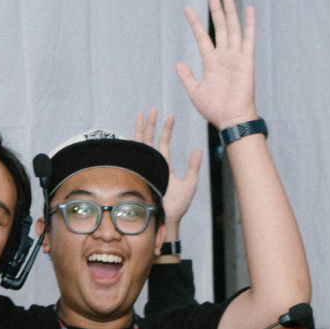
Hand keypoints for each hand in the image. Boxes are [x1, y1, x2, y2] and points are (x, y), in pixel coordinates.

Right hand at [133, 107, 205, 233]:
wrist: (167, 219)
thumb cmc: (178, 206)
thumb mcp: (190, 183)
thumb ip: (193, 166)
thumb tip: (198, 149)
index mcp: (164, 165)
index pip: (163, 142)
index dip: (166, 128)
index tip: (170, 115)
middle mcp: (153, 164)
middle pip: (150, 139)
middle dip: (151, 124)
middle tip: (153, 109)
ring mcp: (146, 168)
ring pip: (141, 145)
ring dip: (141, 130)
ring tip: (142, 115)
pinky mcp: (140, 174)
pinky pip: (135, 157)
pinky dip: (133, 145)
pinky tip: (132, 134)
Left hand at [175, 0, 258, 129]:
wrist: (231, 120)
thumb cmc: (215, 110)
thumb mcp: (195, 92)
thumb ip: (187, 77)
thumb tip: (178, 63)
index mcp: (211, 62)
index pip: (201, 37)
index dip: (194, 22)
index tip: (187, 9)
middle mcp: (224, 56)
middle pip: (219, 27)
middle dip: (215, 10)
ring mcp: (236, 56)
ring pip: (232, 28)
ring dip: (229, 11)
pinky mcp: (247, 61)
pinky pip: (249, 39)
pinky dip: (249, 24)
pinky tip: (249, 10)